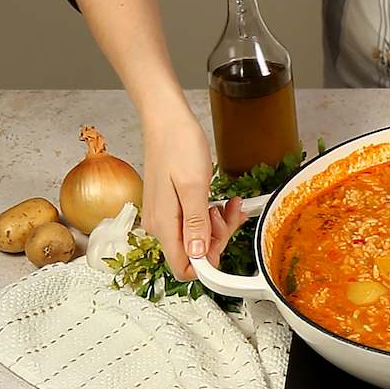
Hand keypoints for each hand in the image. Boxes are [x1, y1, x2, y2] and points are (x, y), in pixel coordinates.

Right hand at [140, 110, 245, 279]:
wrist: (167, 120)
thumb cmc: (179, 146)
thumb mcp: (194, 187)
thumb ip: (196, 224)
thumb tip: (198, 255)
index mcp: (163, 225)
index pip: (183, 267)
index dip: (209, 262)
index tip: (225, 240)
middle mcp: (160, 225)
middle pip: (193, 253)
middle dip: (218, 238)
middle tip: (229, 214)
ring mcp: (164, 216)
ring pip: (197, 237)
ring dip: (218, 225)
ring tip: (228, 204)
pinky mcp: (171, 206)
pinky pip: (194, 222)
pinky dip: (211, 215)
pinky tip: (222, 202)